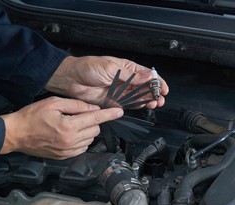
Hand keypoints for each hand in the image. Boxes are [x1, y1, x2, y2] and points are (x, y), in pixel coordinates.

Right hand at [0, 96, 122, 158]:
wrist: (16, 134)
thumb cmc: (31, 116)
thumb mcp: (53, 103)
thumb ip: (76, 105)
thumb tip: (93, 108)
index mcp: (68, 126)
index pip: (95, 118)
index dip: (109, 114)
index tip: (119, 112)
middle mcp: (70, 141)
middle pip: (95, 129)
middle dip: (91, 120)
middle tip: (77, 114)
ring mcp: (68, 151)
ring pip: (90, 139)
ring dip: (86, 130)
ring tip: (71, 124)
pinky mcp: (65, 156)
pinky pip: (82, 147)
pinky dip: (81, 139)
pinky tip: (70, 133)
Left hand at [45, 56, 168, 108]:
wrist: (71, 80)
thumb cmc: (87, 68)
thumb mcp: (111, 68)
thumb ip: (130, 75)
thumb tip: (147, 76)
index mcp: (127, 68)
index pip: (147, 75)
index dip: (157, 81)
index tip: (164, 88)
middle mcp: (125, 80)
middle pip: (145, 88)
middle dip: (155, 93)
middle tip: (160, 99)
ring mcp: (120, 91)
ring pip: (138, 97)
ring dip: (147, 101)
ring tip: (154, 104)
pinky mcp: (114, 102)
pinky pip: (128, 105)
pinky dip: (136, 106)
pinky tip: (142, 106)